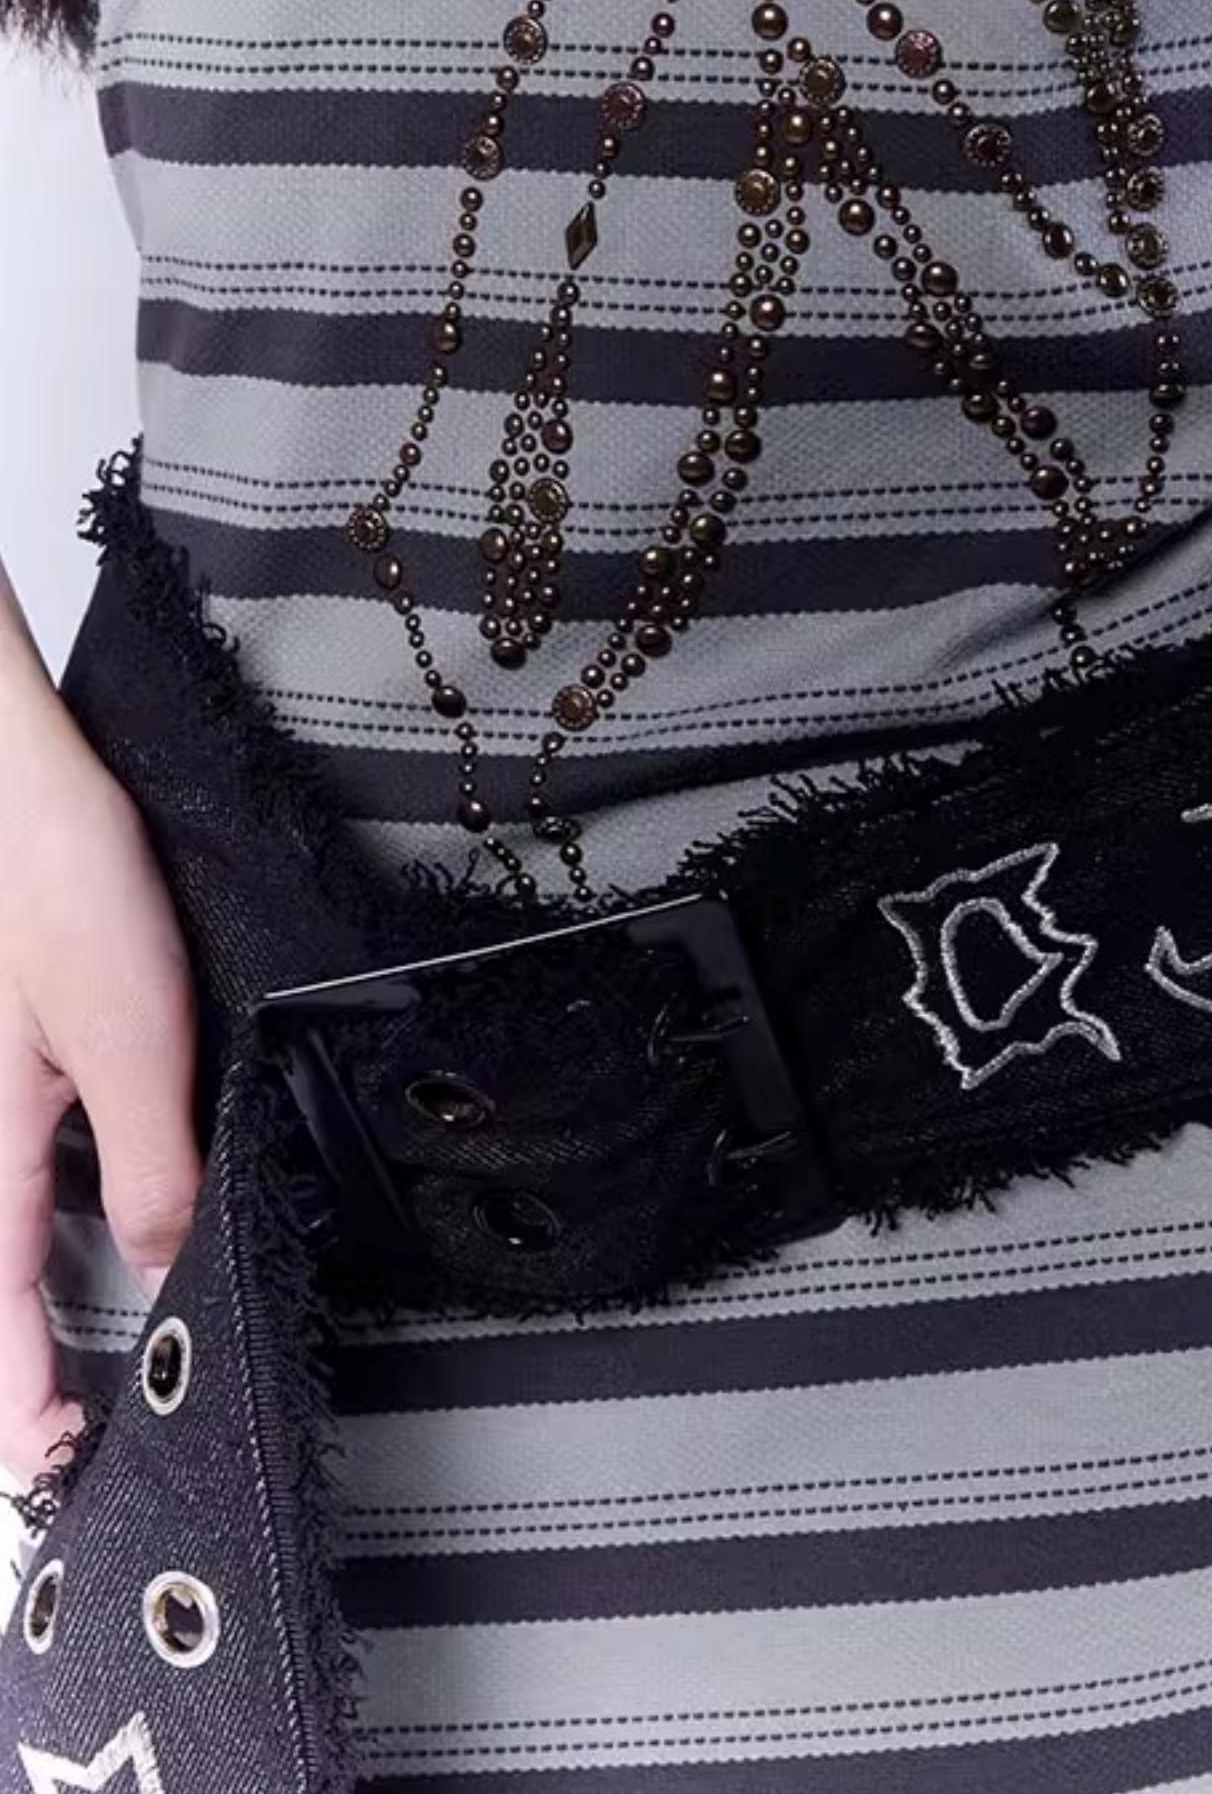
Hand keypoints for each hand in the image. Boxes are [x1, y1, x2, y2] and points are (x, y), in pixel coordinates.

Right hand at [0, 694, 201, 1489]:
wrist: (20, 777)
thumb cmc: (55, 879)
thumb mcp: (133, 1035)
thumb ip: (154, 1158)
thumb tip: (168, 1261)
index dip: (22, 1396)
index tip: (51, 1459)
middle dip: (15, 1360)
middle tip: (58, 1427)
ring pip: (1, 1225)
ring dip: (23, 1295)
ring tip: (63, 1353)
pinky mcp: (9, 1049)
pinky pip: (14, 1168)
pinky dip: (35, 1221)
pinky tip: (82, 1213)